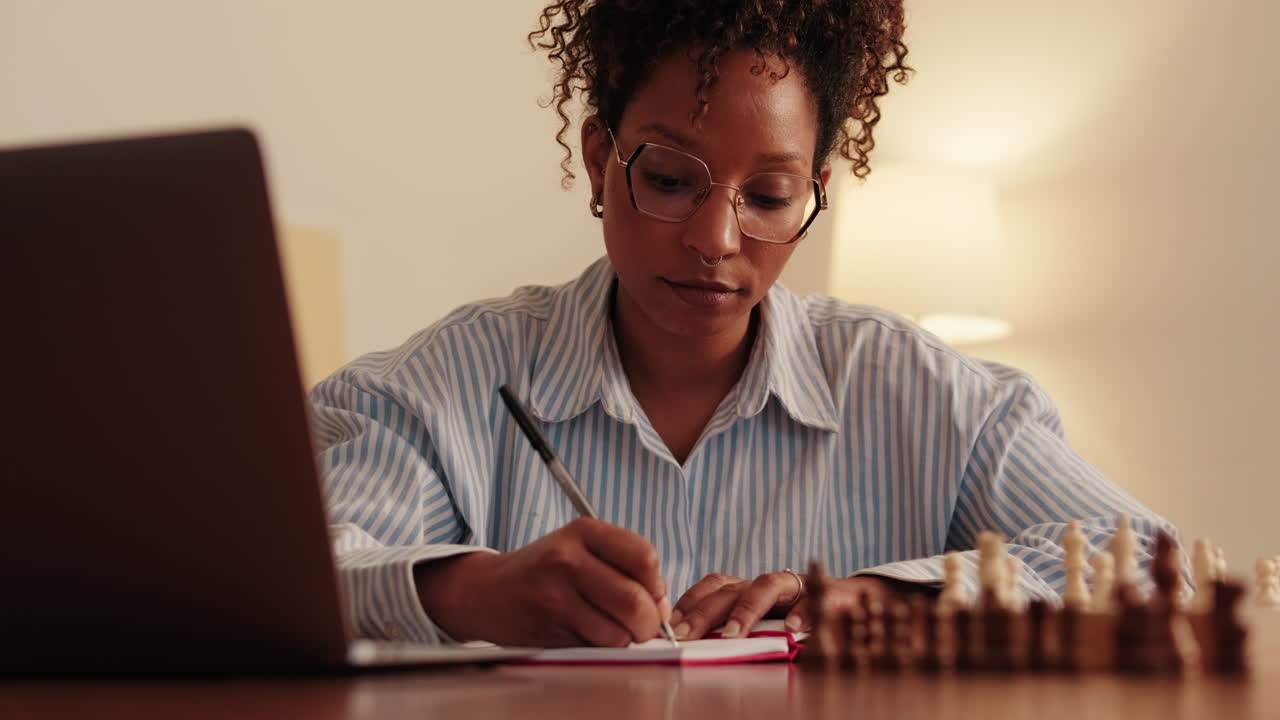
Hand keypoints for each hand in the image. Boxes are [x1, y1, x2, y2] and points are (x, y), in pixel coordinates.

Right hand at [414, 517, 669, 647]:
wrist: (486, 591)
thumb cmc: (544, 570)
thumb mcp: (581, 548)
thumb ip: (625, 566)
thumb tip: (663, 606)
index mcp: (584, 531)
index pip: (644, 557)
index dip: (658, 585)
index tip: (654, 596)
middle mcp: (568, 558)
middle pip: (635, 600)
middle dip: (649, 622)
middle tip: (644, 625)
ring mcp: (556, 594)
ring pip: (618, 631)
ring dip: (624, 638)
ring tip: (610, 627)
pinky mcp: (548, 626)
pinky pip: (595, 646)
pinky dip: (601, 647)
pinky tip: (587, 633)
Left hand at [670, 571, 930, 640]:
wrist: (859, 603)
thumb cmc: (803, 618)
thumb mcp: (766, 625)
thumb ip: (736, 631)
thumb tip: (694, 646)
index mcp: (749, 588)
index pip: (712, 586)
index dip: (690, 602)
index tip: (670, 626)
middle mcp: (768, 583)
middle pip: (730, 588)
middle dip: (705, 611)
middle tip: (686, 635)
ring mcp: (799, 586)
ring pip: (766, 586)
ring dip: (747, 610)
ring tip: (733, 635)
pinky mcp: (831, 593)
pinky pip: (817, 599)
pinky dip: (806, 613)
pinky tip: (795, 631)